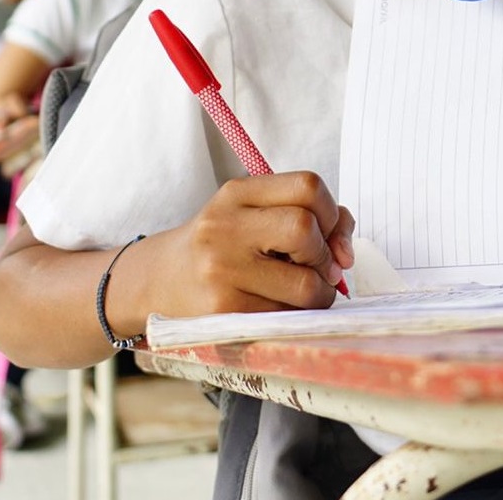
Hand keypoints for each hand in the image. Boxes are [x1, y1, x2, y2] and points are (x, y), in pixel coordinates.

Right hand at [142, 172, 355, 317]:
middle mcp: (225, 227)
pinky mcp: (224, 311)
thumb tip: (345, 254)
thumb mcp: (253, 214)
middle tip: (315, 267)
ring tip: (299, 292)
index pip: (308, 186)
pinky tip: (276, 307)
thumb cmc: (221, 246)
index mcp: (237, 194)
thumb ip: (309, 216)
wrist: (157, 282)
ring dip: (318, 294)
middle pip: (305, 229)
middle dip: (324, 255)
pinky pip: (287, 316)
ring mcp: (222, 270)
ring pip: (305, 285)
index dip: (332, 213)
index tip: (327, 233)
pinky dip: (295, 315)